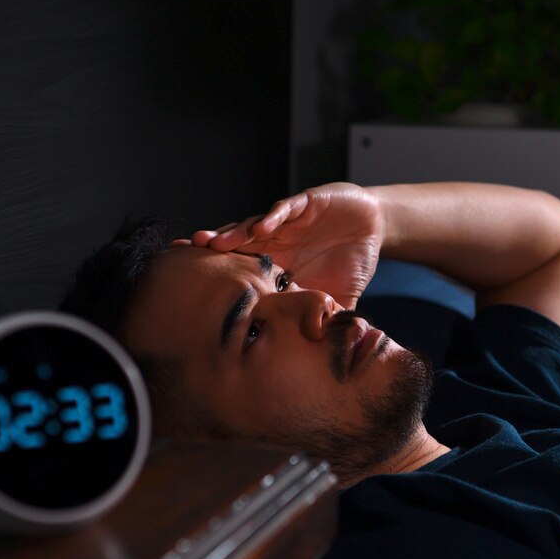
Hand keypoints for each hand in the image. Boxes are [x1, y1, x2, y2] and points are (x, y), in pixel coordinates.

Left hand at [179, 182, 385, 308]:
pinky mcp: (306, 204)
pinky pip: (286, 210)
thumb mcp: (337, 297)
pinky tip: (263, 225)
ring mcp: (288, 222)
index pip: (242, 269)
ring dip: (235, 234)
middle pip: (238, 245)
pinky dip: (274, 217)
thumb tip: (321, 353)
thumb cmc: (351, 261)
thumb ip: (325, 320)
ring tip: (216, 244)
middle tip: (185, 256)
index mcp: (279, 263)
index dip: (218, 274)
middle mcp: (277, 241)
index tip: (189, 284)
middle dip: (213, 250)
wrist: (374, 227)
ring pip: (255, 226)